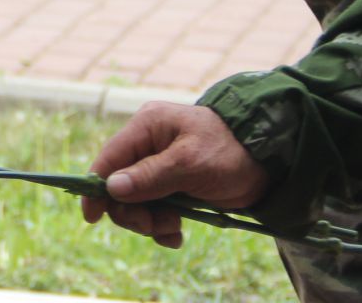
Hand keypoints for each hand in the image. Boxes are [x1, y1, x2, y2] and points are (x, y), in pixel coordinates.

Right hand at [78, 101, 270, 249]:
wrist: (269, 160)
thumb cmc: (230, 152)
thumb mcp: (190, 164)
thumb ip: (150, 176)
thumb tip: (110, 188)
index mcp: (147, 127)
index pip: (109, 158)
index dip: (96, 188)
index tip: (92, 217)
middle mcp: (148, 145)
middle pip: (119, 186)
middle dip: (133, 211)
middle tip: (153, 226)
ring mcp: (160, 167)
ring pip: (137, 202)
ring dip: (151, 221)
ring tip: (174, 229)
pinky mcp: (173, 186)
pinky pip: (155, 210)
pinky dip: (162, 225)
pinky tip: (177, 234)